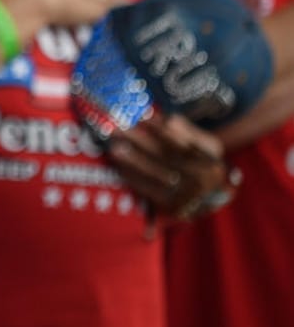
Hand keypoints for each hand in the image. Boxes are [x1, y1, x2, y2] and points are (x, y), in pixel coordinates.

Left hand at [106, 114, 235, 219]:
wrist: (209, 198)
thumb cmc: (199, 163)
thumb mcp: (203, 145)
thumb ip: (187, 131)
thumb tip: (170, 121)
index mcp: (211, 158)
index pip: (183, 142)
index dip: (162, 131)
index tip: (141, 119)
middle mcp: (204, 178)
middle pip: (167, 157)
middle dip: (141, 142)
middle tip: (118, 130)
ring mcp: (189, 195)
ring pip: (157, 174)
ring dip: (133, 160)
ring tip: (115, 148)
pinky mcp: (173, 207)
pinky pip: (150, 190)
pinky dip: (134, 177)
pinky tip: (120, 167)